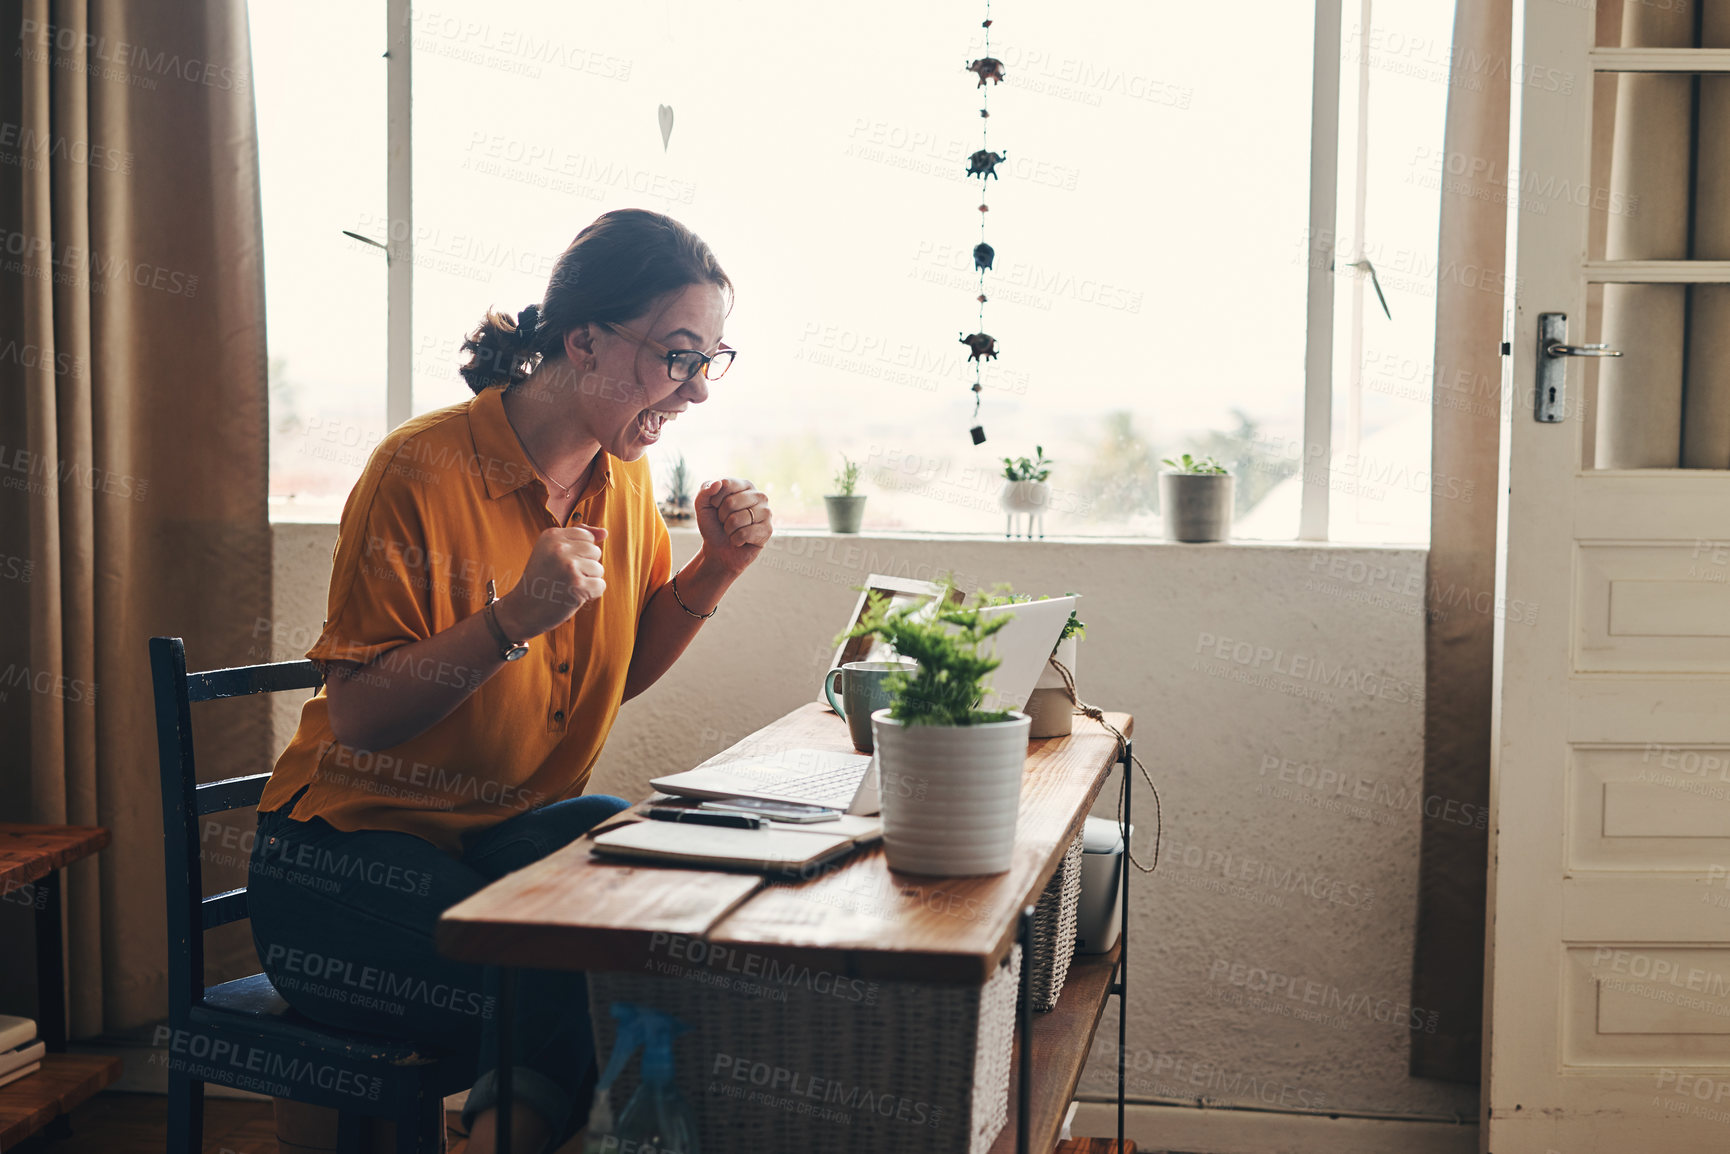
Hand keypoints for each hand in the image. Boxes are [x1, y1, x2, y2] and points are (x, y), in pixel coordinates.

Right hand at [495, 524, 607, 638]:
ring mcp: (569, 566)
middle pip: (595, 552)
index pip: (587, 536)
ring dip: (587, 581)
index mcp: (551, 535)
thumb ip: (577, 538)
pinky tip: (571, 596)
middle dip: (585, 566)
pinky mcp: (577, 585)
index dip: (579, 553)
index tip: (560, 564)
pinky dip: (590, 595)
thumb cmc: (542, 580)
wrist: (523, 610)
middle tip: (562, 577)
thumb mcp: (551, 551)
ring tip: (566, 586)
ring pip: (599, 569)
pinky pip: (600, 585)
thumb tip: (604, 533)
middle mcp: (559, 547)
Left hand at [696, 478, 771, 573]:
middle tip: (725, 522)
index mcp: (745, 485)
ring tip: (733, 531)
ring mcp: (766, 512)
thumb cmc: (714, 525)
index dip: (715, 500)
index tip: (716, 507)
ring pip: (736, 519)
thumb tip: (718, 483)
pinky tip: (741, 540)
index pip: (726, 484)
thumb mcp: (702, 505)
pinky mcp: (768, 530)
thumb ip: (704, 490)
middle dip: (721, 516)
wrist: (719, 550)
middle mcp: (759, 496)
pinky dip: (735, 540)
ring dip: (728, 529)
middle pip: (730, 502)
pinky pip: (744, 534)